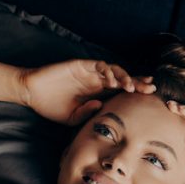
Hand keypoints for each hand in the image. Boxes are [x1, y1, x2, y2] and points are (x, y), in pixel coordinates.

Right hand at [20, 59, 155, 125]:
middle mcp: (96, 82)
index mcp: (96, 94)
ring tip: (131, 87)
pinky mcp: (81, 65)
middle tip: (150, 88)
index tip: (148, 98)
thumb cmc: (51, 106)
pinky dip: (108, 71)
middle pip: (123, 80)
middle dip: (138, 83)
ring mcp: (90, 73)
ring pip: (114, 70)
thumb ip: (87, 113)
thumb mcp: (72, 118)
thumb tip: (101, 107)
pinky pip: (99, 65)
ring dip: (125, 77)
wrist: (33, 93)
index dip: (135, 93)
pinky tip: (112, 81)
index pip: (120, 92)